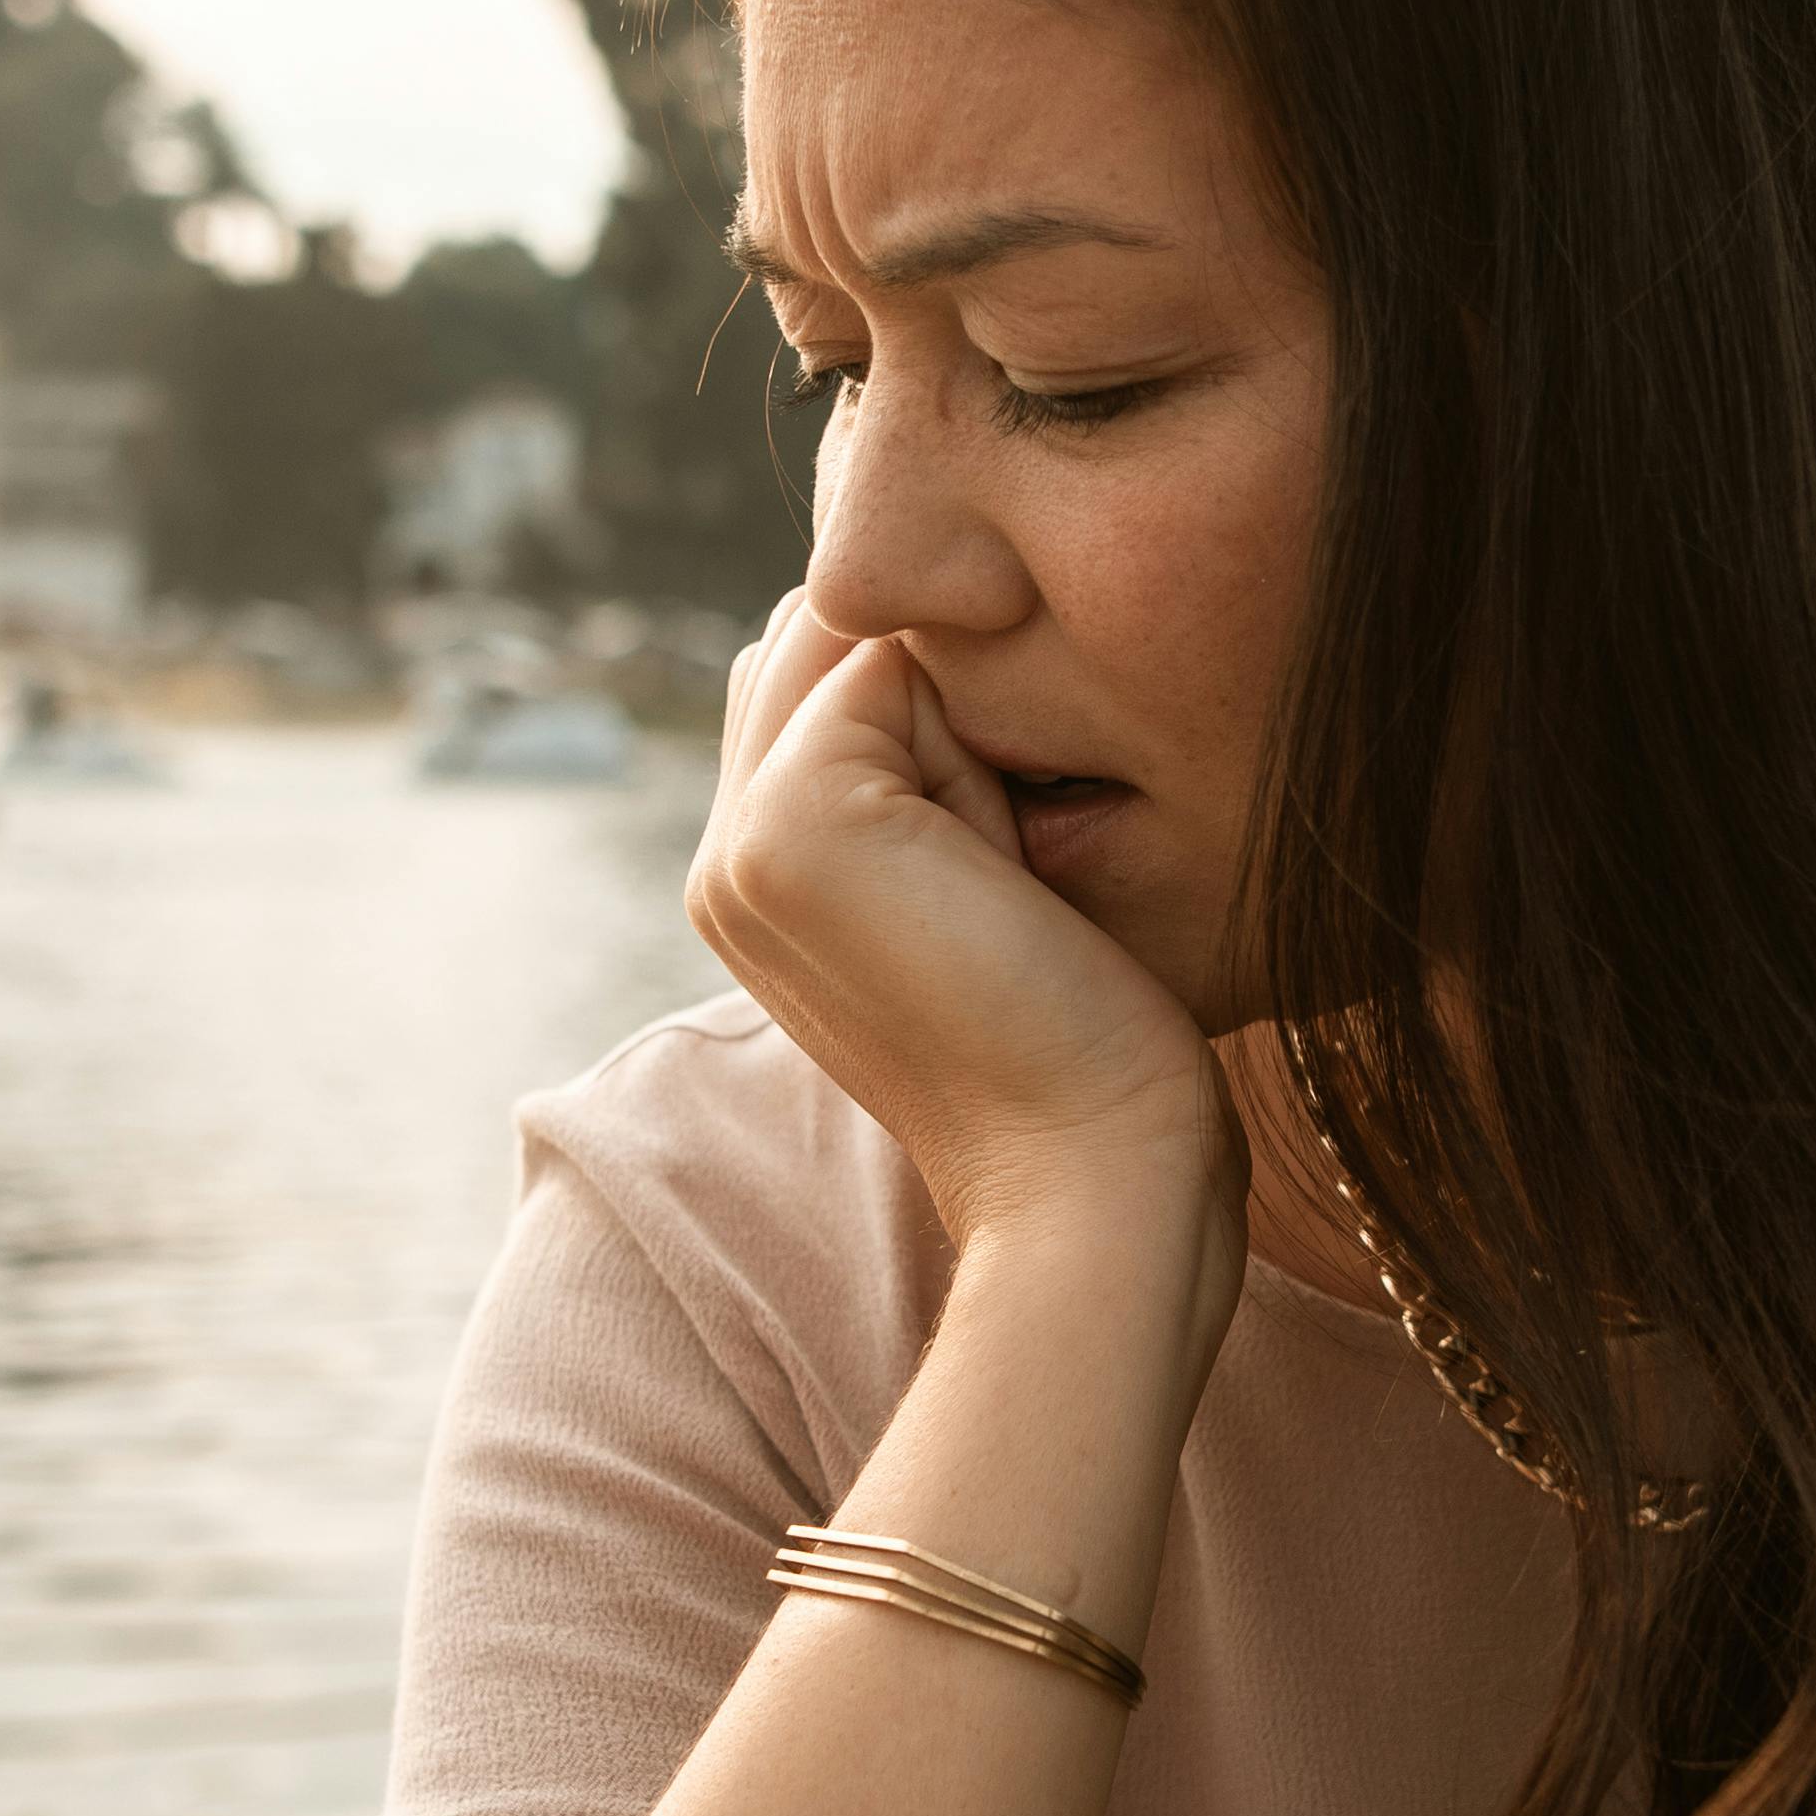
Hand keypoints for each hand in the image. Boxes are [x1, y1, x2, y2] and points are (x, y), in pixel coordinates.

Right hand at [689, 602, 1237, 1326]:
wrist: (1093, 1174)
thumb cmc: (1088, 1052)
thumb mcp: (987, 894)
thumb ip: (928, 782)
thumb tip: (939, 642)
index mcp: (757, 887)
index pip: (824, 680)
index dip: (944, 714)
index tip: (1009, 870)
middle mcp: (722, 862)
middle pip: (825, 644)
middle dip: (943, 698)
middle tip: (1007, 874)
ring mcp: (739, 844)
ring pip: (859, 641)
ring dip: (965, 718)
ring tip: (1004, 873)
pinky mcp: (793, 821)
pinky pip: (896, 664)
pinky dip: (983, 744)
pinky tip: (1005, 873)